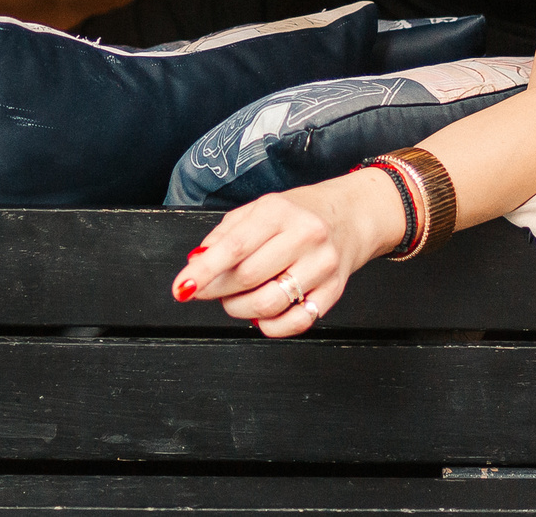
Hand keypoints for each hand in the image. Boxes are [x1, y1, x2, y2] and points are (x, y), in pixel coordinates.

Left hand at [168, 168, 407, 338]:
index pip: (234, 247)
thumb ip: (224, 235)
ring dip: (240, 310)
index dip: (204, 271)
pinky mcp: (334, 291)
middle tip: (208, 290)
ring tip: (236, 300)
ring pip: (269, 304)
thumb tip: (197, 263)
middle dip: (218, 291)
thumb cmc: (298, 213)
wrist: (352, 215)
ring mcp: (321, 265)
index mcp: (278, 211)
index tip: (183, 287)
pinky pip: (296, 322)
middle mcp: (304, 236)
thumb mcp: (258, 209)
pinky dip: (270, 327)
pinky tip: (261, 316)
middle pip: (248, 278)